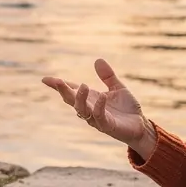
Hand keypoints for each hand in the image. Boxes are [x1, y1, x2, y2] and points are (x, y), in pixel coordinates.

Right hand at [42, 58, 156, 159]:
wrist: (140, 127)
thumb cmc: (127, 109)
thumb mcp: (118, 88)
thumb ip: (108, 76)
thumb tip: (98, 60)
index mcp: (90, 99)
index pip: (71, 90)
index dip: (58, 85)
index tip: (45, 79)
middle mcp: (89, 108)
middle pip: (71, 100)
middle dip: (63, 91)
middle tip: (57, 81)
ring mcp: (96, 118)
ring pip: (82, 110)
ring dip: (80, 99)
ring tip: (82, 86)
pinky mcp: (107, 125)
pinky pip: (99, 116)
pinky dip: (99, 107)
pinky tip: (101, 96)